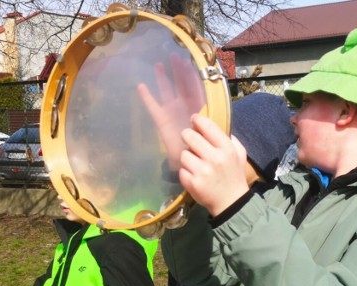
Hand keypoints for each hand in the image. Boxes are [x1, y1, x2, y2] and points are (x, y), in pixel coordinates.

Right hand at [137, 53, 205, 169]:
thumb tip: (215, 96)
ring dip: (162, 78)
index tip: (188, 60)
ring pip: (166, 91)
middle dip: (177, 70)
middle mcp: (184, 105)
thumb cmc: (205, 144)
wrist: (192, 159)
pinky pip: (153, 106)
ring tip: (158, 65)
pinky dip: (147, 97)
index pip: (195, 85)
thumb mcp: (211, 126)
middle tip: (174, 56)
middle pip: (180, 84)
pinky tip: (141, 86)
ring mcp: (172, 111)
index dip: (191, 73)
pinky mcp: (161, 120)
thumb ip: (212, 111)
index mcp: (198, 105)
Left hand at [180, 114, 249, 215]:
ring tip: (194, 162)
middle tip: (188, 138)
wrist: (231, 202)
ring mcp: (202, 171)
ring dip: (187, 156)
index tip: (194, 120)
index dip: (197, 120)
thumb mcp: (239, 154)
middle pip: (190, 137)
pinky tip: (194, 175)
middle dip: (187, 135)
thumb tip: (212, 127)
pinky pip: (181, 170)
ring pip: (183, 154)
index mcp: (226, 149)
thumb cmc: (234, 175)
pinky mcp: (192, 183)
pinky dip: (186, 172)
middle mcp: (214, 158)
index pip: (207, 127)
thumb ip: (229, 139)